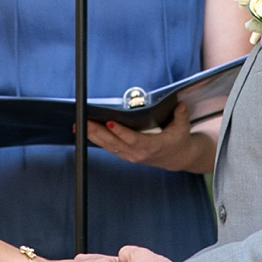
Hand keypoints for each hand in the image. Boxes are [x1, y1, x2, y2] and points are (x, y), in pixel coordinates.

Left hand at [86, 101, 211, 173]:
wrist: (177, 158)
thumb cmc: (178, 141)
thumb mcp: (182, 128)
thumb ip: (180, 116)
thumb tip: (179, 104)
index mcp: (152, 147)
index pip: (133, 140)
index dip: (121, 132)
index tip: (110, 122)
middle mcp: (138, 153)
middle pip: (115, 143)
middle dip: (98, 132)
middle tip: (84, 121)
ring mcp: (130, 156)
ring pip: (108, 146)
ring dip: (93, 136)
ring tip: (79, 125)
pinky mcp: (125, 155)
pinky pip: (108, 147)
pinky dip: (96, 140)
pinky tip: (86, 132)